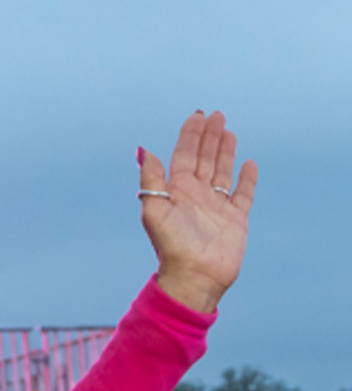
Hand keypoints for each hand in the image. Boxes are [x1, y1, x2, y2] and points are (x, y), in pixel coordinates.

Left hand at [139, 111, 255, 312]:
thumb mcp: (155, 209)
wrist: (195, 275)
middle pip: (204, 158)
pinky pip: (243, 194)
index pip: (184, 155)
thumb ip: (151, 179)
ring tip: (228, 131)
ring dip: (224, 151)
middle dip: (209, 136)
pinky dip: (246, 179)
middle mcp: (196, 195)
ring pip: (222, 171)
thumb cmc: (171, 245)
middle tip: (216, 114)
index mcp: (177, 191)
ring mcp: (216, 206)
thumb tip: (142, 150)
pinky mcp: (235, 218)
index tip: (197, 115)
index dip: (190, 135)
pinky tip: (248, 164)